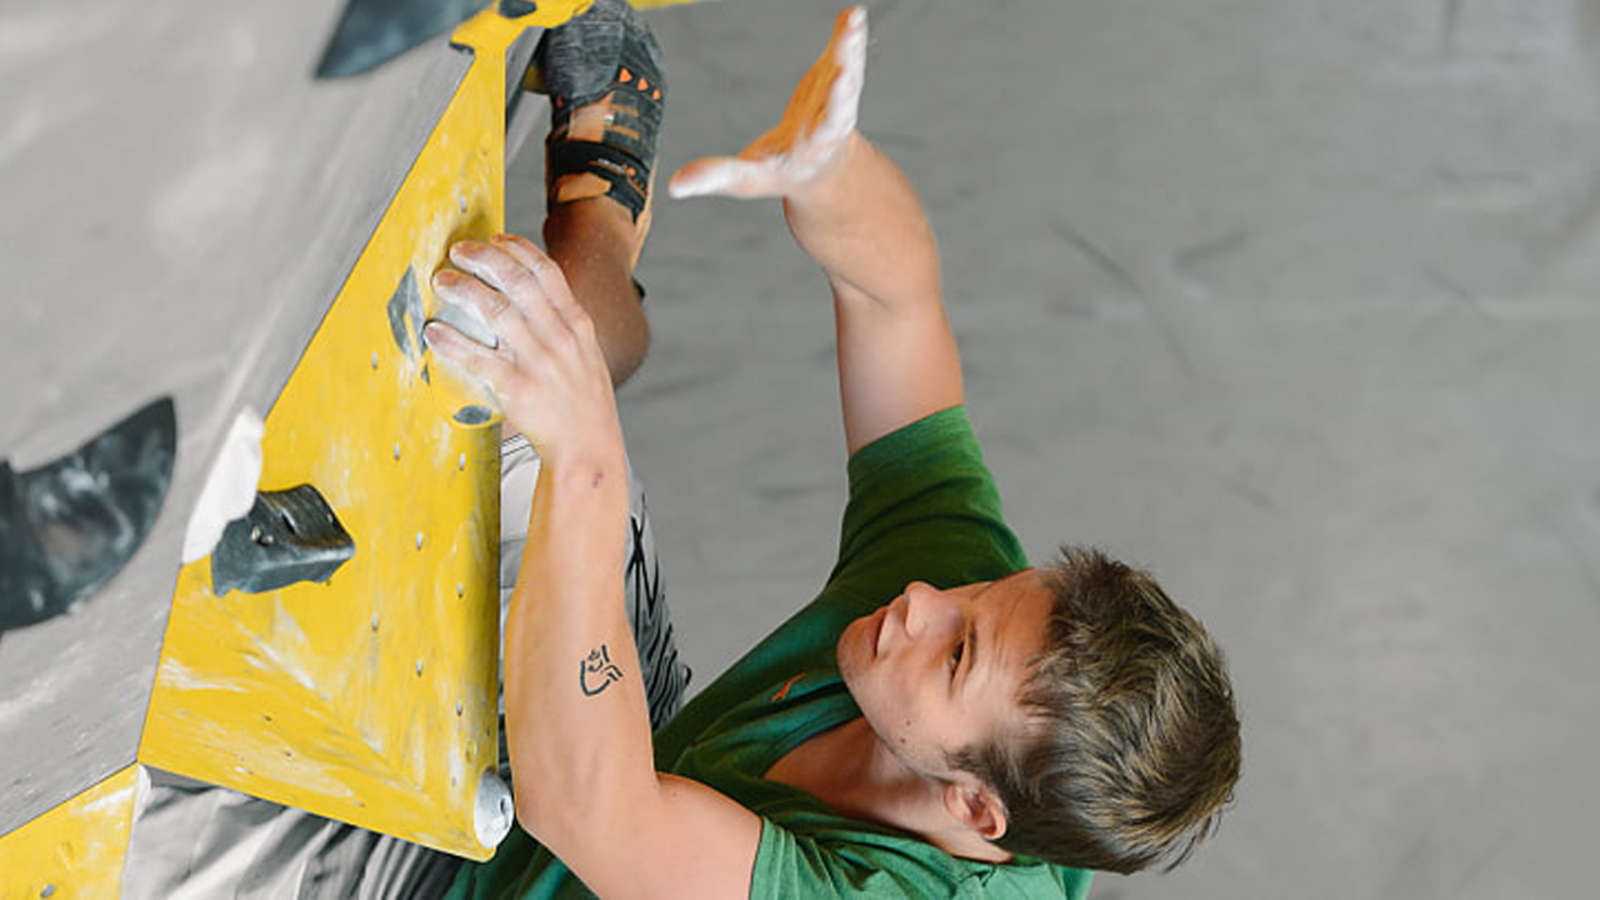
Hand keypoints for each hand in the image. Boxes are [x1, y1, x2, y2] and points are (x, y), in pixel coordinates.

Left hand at [424, 235, 622, 463]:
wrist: (589, 447)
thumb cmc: (584, 403)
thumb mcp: (585, 355)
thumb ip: (562, 326)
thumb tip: (532, 300)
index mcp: (576, 324)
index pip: (546, 272)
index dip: (517, 249)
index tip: (495, 238)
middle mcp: (558, 336)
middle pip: (517, 281)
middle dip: (484, 258)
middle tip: (459, 251)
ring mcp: (538, 361)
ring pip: (495, 311)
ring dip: (463, 290)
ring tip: (442, 281)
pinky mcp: (516, 387)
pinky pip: (477, 357)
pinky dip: (452, 341)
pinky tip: (435, 332)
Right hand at [668, 6, 866, 199]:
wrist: (820, 166)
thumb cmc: (779, 173)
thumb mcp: (748, 180)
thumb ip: (715, 177)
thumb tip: (675, 186)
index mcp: (812, 149)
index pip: (820, 134)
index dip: (830, 113)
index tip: (834, 97)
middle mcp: (832, 125)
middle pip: (843, 101)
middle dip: (845, 83)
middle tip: (850, 59)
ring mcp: (838, 99)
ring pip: (849, 72)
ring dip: (850, 47)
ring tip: (855, 21)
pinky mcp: (833, 77)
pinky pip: (844, 53)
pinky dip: (847, 33)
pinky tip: (851, 14)